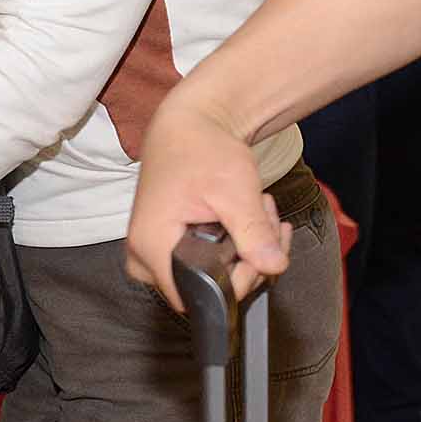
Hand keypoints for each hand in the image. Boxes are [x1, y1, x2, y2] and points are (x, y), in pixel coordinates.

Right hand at [122, 96, 290, 312]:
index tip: (261, 249)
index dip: (237, 281)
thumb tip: (274, 267)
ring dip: (250, 248)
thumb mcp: (234, 191)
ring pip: (214, 275)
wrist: (190, 126)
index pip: (198, 295)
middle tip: (267, 221)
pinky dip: (239, 243)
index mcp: (152, 248)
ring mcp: (155, 255)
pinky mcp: (169, 247)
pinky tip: (253, 217)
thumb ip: (253, 232)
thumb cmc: (203, 150)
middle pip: (208, 287)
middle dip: (251, 259)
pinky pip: (210, 262)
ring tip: (260, 209)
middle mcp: (145, 259)